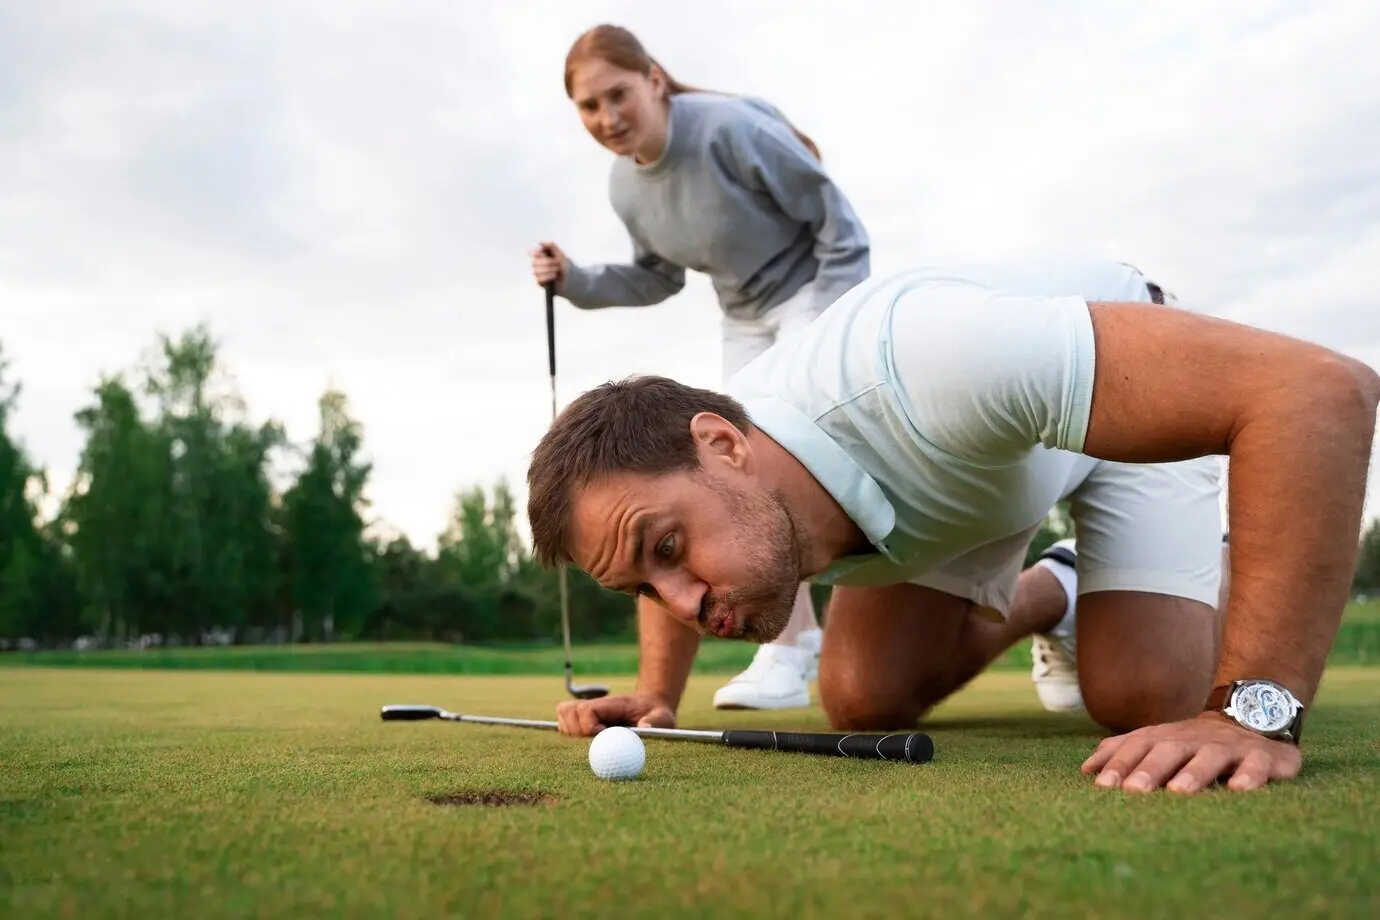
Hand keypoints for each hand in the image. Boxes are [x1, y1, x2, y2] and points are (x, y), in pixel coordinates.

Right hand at [530, 241, 569, 289]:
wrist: (572, 279)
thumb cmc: (565, 265)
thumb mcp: (560, 253)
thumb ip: (551, 246)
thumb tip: (539, 243)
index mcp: (540, 255)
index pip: (532, 253)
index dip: (537, 253)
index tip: (544, 253)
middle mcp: (537, 264)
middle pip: (534, 262)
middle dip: (547, 262)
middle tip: (557, 263)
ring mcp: (538, 273)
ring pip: (535, 271)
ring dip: (548, 269)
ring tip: (557, 269)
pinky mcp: (540, 282)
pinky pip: (539, 279)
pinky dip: (548, 276)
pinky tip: (554, 275)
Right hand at [555, 693, 675, 736]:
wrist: (650, 708)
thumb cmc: (656, 714)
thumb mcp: (662, 717)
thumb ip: (655, 722)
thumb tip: (644, 729)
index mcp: (612, 704)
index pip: (587, 709)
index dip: (589, 726)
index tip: (601, 737)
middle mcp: (596, 706)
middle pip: (568, 711)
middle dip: (575, 730)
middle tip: (592, 744)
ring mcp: (588, 713)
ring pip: (563, 717)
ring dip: (570, 732)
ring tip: (589, 742)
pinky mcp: (584, 721)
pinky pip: (566, 726)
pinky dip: (569, 735)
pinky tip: (585, 744)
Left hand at [1081, 712, 1302, 793]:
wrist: (1251, 713)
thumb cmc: (1194, 740)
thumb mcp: (1159, 741)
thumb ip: (1124, 752)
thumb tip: (1086, 769)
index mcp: (1166, 737)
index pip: (1138, 747)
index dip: (1120, 764)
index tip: (1102, 786)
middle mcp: (1194, 738)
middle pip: (1169, 750)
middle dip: (1150, 769)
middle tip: (1133, 791)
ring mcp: (1228, 746)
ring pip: (1210, 756)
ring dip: (1194, 773)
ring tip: (1179, 791)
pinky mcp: (1263, 756)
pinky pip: (1257, 764)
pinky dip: (1249, 775)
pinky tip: (1240, 789)